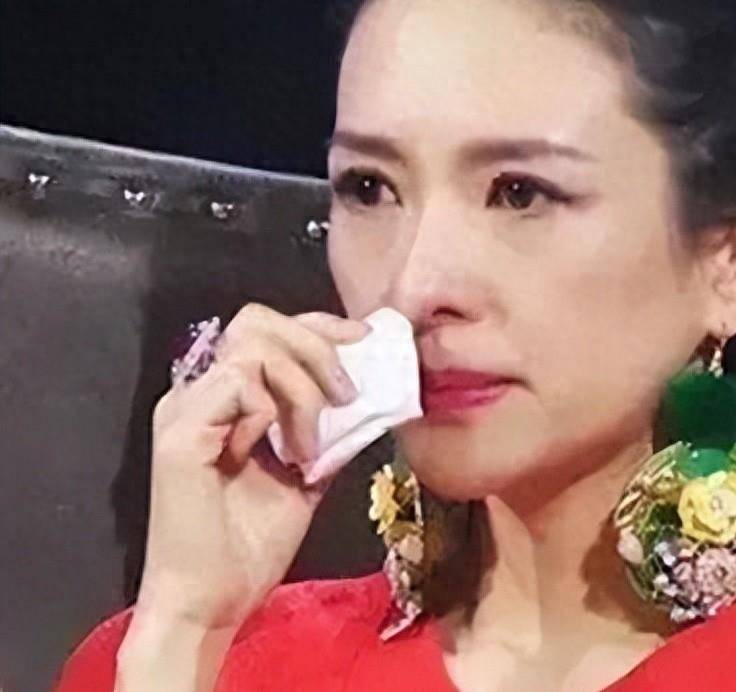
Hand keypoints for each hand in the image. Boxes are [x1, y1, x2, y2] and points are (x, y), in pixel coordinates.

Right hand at [133, 303, 370, 632]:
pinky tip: (280, 456)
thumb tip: (368, 392)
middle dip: (315, 346)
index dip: (318, 326)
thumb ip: (328, 429)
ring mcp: (185, 408)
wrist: (211, 603)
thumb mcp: (307, 473)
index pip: (268, 331)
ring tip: (311, 445)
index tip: (363, 341)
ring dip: (301, 389)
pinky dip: (272, 412)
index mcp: (224, 399)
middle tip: (346, 393)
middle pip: (258, 320)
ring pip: (254, 347)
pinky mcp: (180, 431)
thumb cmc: (250, 546)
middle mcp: (198, 393)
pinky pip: (239, 383)